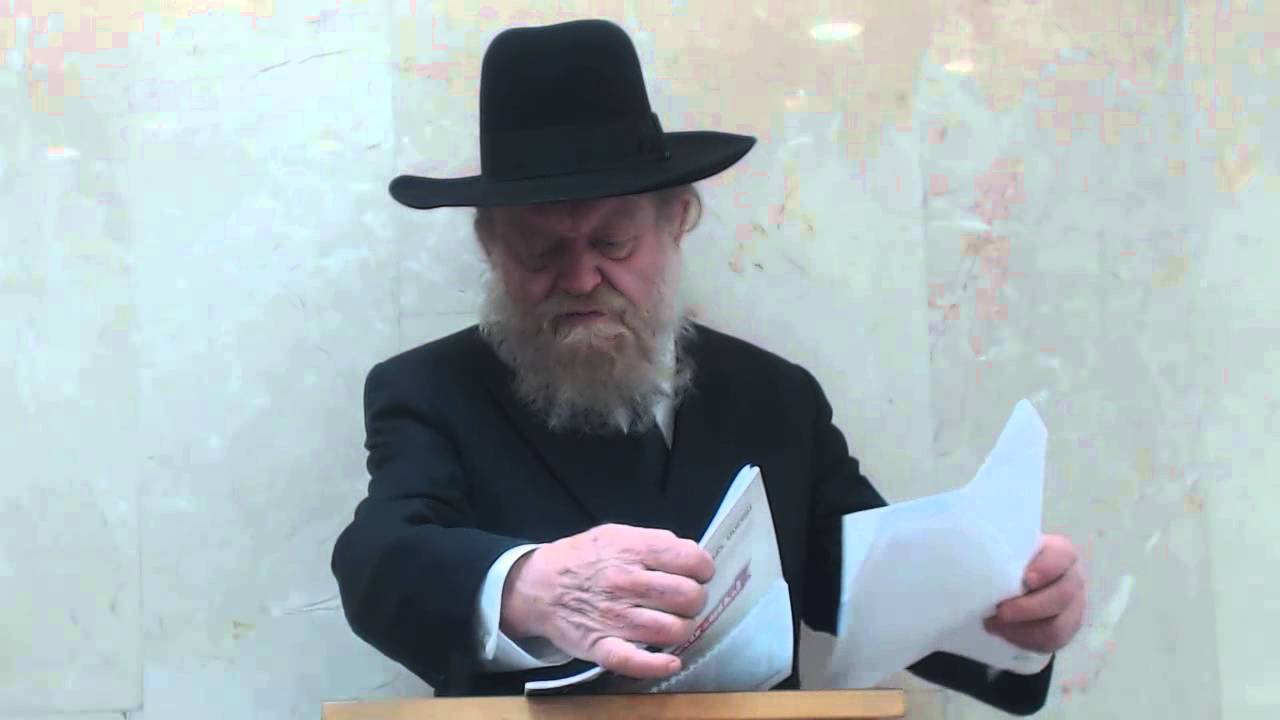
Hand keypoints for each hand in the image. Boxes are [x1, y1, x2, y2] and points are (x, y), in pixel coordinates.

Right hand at [500, 523, 714, 678]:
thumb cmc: (581, 558)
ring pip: (672, 630)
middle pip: (688, 596)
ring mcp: (614, 617)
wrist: (537, 586)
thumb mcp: (616, 534)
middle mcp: (627, 583)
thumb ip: (653, 541)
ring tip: (674, 623)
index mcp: (632, 550)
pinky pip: (635, 662)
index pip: (690, 559)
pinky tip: (671, 662)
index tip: (699, 574)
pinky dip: (658, 665)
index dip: (703, 568)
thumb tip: (689, 555)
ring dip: (682, 628)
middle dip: (695, 599)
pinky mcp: (602, 647)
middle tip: (685, 600)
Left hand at [984, 533, 1086, 653]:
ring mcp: (1073, 607)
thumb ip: (1002, 555)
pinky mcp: (1067, 630)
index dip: (1048, 567)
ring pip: (1057, 625)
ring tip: (994, 624)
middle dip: (1028, 607)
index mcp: (1060, 553)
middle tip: (999, 611)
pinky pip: (1051, 642)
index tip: (1027, 578)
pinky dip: (1024, 640)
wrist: (1015, 586)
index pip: (1063, 556)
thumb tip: (976, 557)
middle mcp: (1072, 578)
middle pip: (1061, 596)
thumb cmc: (1007, 562)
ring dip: (1023, 629)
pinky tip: (1004, 633)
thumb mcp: (1006, 552)